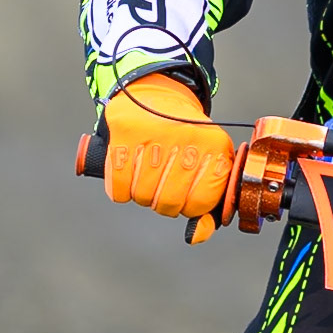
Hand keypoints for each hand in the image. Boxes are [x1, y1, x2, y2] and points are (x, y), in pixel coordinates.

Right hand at [101, 73, 234, 229]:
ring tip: (147, 176)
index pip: (201, 203)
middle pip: (169, 203)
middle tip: (164, 186)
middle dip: (165, 202)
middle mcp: (187, 138)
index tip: (187, 195)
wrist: (155, 96)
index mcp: (214, 146)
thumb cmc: (186, 139)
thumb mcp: (208, 163)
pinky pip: (118, 188)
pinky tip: (128, 173)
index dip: (191, 207)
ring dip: (142, 195)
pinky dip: (120, 188)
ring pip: (142, 197)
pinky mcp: (125, 134)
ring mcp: (155, 135)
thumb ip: (207, 204)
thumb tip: (197, 236)